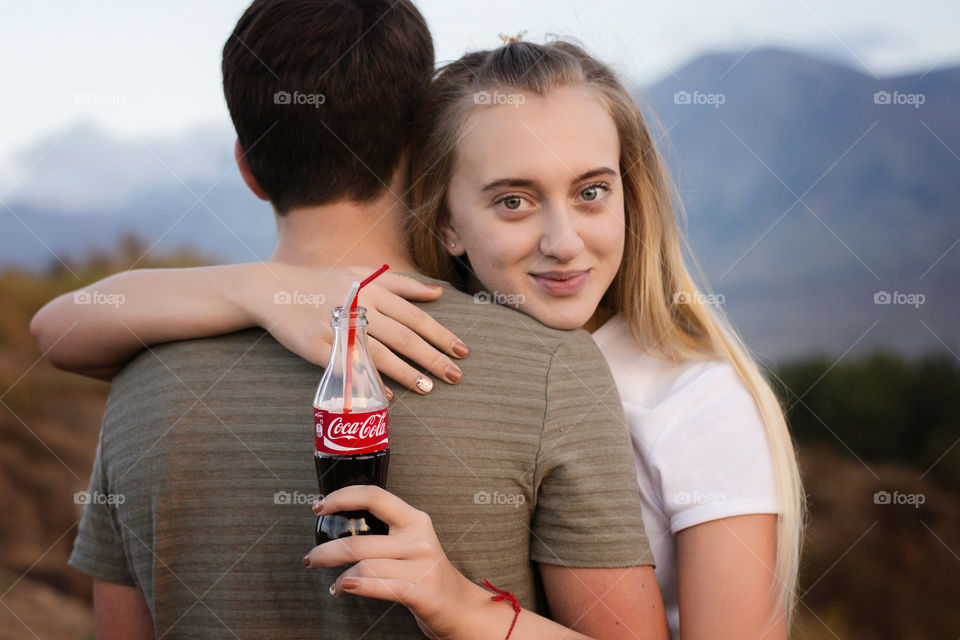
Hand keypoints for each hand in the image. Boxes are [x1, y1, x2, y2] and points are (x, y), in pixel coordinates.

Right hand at [246, 263, 467, 393]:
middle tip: (455, 376)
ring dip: (406, 373)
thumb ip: (402, 283)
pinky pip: (349, 369)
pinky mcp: (317, 347)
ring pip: (379, 354)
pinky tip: (388, 396)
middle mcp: (358, 307)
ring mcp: (337, 328)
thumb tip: (437, 292)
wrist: (273, 289)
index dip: (439, 334)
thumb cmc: (323, 283)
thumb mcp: (362, 273)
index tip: (461, 351)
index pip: (414, 316)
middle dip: (431, 358)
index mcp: (372, 289)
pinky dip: (369, 382)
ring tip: (428, 388)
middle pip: (402, 337)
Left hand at [302, 486, 487, 638]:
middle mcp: (418, 539)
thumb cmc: (426, 573)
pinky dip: (353, 587)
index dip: (342, 497)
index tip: (319, 506)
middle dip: (325, 551)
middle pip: (358, 540)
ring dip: (338, 578)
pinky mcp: (420, 592)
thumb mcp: (412, 542)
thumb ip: (385, 531)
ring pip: (363, 566)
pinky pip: (376, 586)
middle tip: (310, 558)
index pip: (374, 496)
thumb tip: (339, 526)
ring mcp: (421, 566)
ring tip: (335, 584)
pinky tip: (344, 589)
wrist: (459, 606)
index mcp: (415, 520)